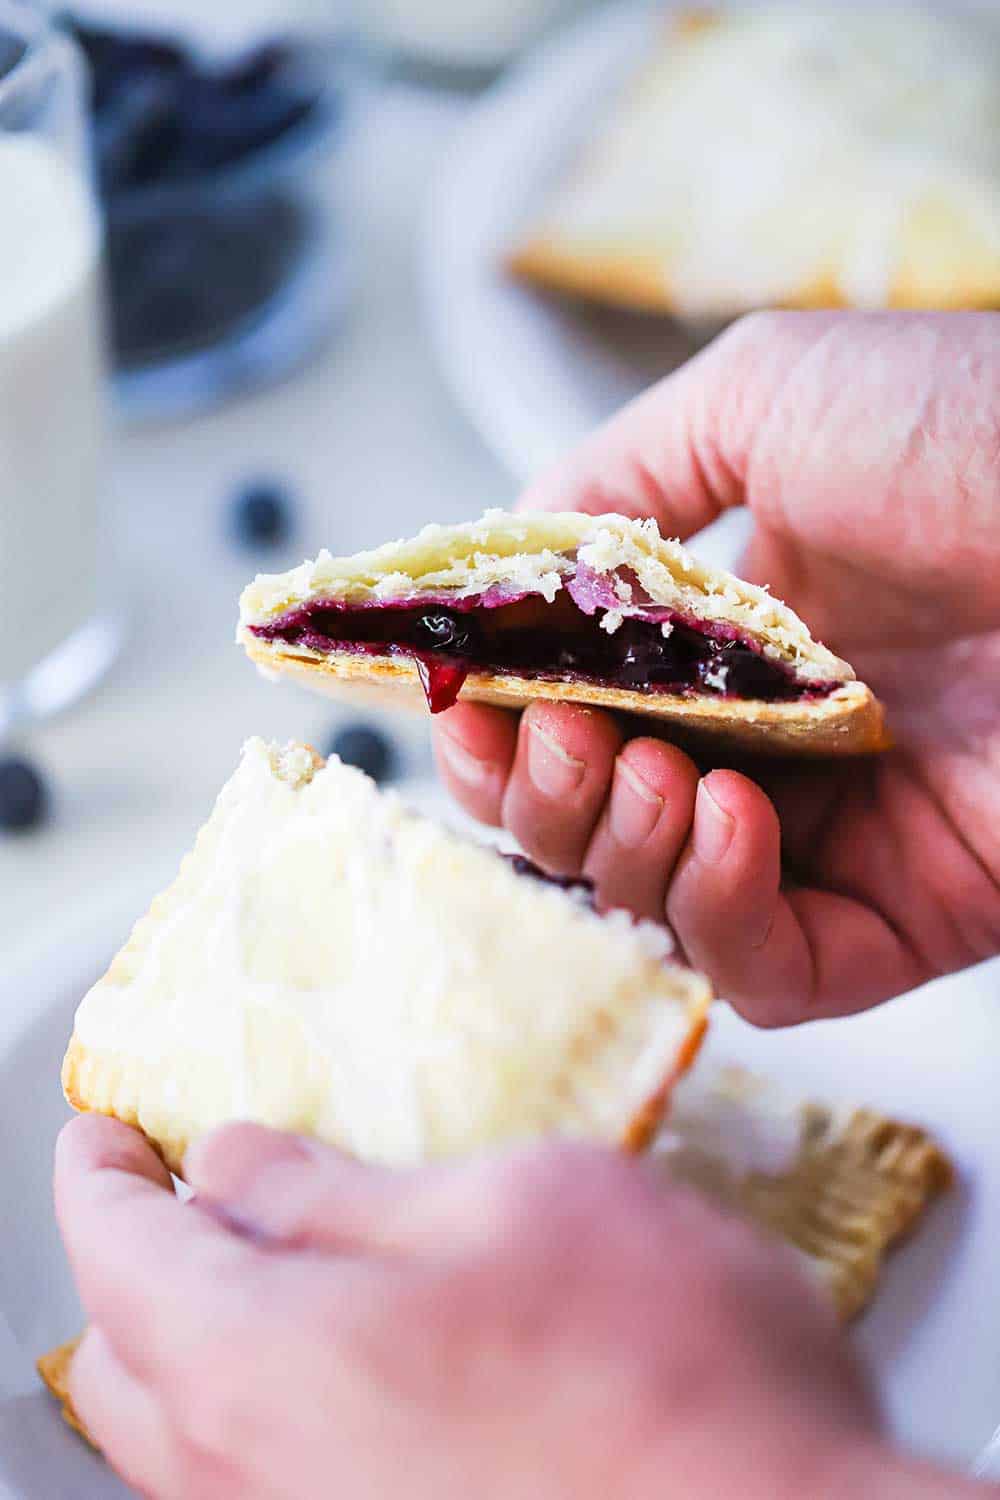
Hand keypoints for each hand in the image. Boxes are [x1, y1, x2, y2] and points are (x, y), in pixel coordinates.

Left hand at [52, 1114, 916, 1499]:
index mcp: (259, 1366)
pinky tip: (348, 1363)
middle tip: (175, 1193)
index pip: (117, 1252)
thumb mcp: (512, 1204)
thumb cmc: (667, 1373)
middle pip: (126, 1363)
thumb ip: (343, 1194)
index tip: (104, 1133)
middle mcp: (254, 1485)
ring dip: (197, 1345)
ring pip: (190, 1445)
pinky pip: (266, 1488)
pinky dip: (264, 1409)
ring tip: (258, 1269)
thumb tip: (238, 1170)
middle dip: (135, 1265)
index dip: (100, 1174)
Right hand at [433, 311, 999, 1023]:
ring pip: (663, 907)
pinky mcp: (909, 914)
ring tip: (648, 768)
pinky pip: (775, 970)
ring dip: (615, 849)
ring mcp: (840, 833)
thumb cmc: (975, 434)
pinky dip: (720, 914)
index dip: (497, 725)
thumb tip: (516, 553)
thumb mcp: (767, 396)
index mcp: (732, 632)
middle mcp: (773, 740)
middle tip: (557, 738)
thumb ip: (620, 475)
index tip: (463, 704)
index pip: (572, 713)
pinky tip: (731, 823)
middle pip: (596, 823)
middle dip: (540, 795)